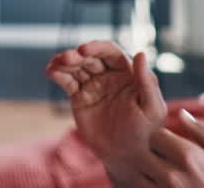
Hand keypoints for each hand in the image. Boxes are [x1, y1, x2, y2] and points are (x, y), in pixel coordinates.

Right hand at [47, 41, 165, 182]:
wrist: (127, 155)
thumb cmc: (146, 132)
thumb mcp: (152, 108)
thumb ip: (146, 81)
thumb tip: (140, 53)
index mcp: (127, 73)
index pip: (110, 52)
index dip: (96, 47)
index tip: (84, 50)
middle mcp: (108, 75)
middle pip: (89, 57)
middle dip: (76, 55)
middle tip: (67, 59)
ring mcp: (92, 85)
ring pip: (75, 67)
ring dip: (64, 62)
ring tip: (55, 65)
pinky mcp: (79, 97)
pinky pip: (67, 82)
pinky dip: (57, 74)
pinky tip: (50, 71)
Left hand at [137, 109, 203, 186]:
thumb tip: (181, 113)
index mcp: (188, 156)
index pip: (153, 132)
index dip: (155, 133)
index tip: (162, 137)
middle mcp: (172, 175)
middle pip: (139, 152)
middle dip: (145, 150)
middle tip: (154, 153)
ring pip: (136, 173)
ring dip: (141, 169)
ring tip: (154, 168)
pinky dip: (143, 184)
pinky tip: (155, 182)